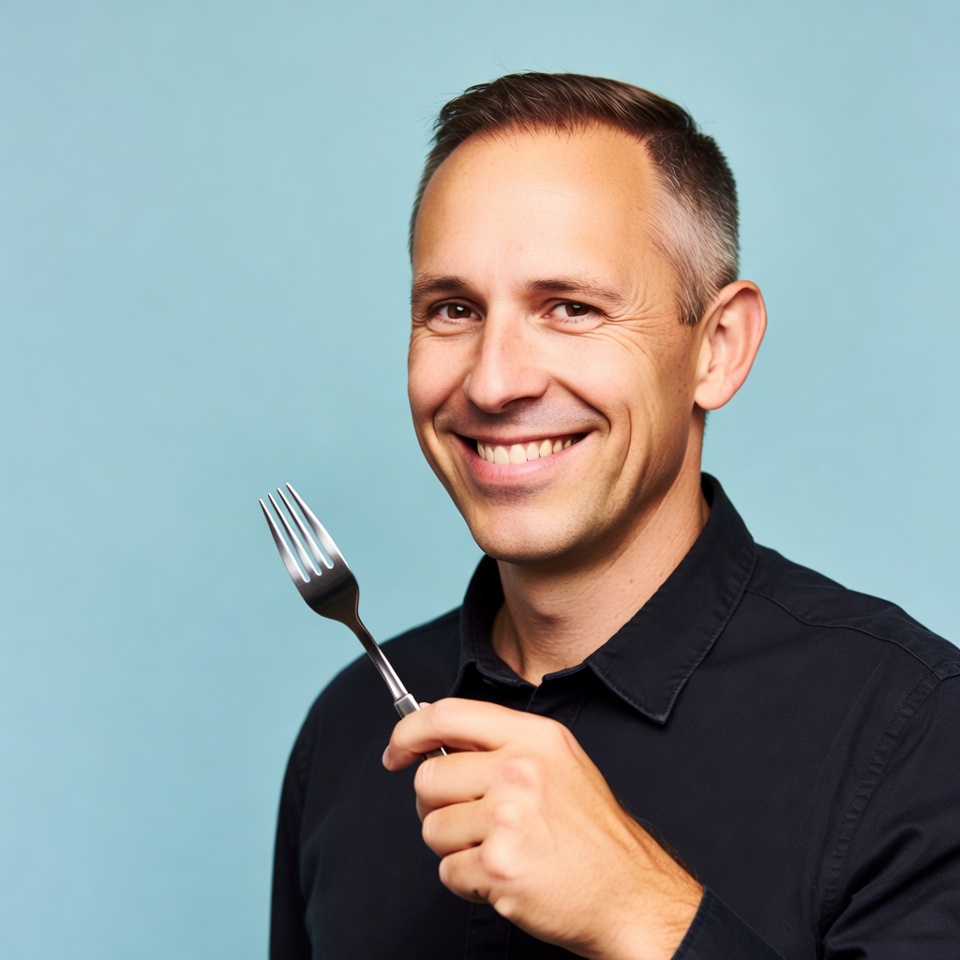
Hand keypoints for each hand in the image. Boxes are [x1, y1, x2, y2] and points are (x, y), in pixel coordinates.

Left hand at [382, 698, 701, 959]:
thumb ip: (503, 743)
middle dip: (436, 806)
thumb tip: (435, 738)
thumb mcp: (558, 762)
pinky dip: (468, 883)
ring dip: (455, 848)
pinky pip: (448, 872)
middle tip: (469, 821)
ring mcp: (509, 819)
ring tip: (498, 850)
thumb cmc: (591, 833)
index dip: (408, 732)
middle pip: (429, 778)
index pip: (448, 714)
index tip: (396, 752)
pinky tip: (504, 877)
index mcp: (534, 737)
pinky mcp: (500, 867)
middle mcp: (520, 770)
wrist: (629, 893)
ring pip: (433, 829)